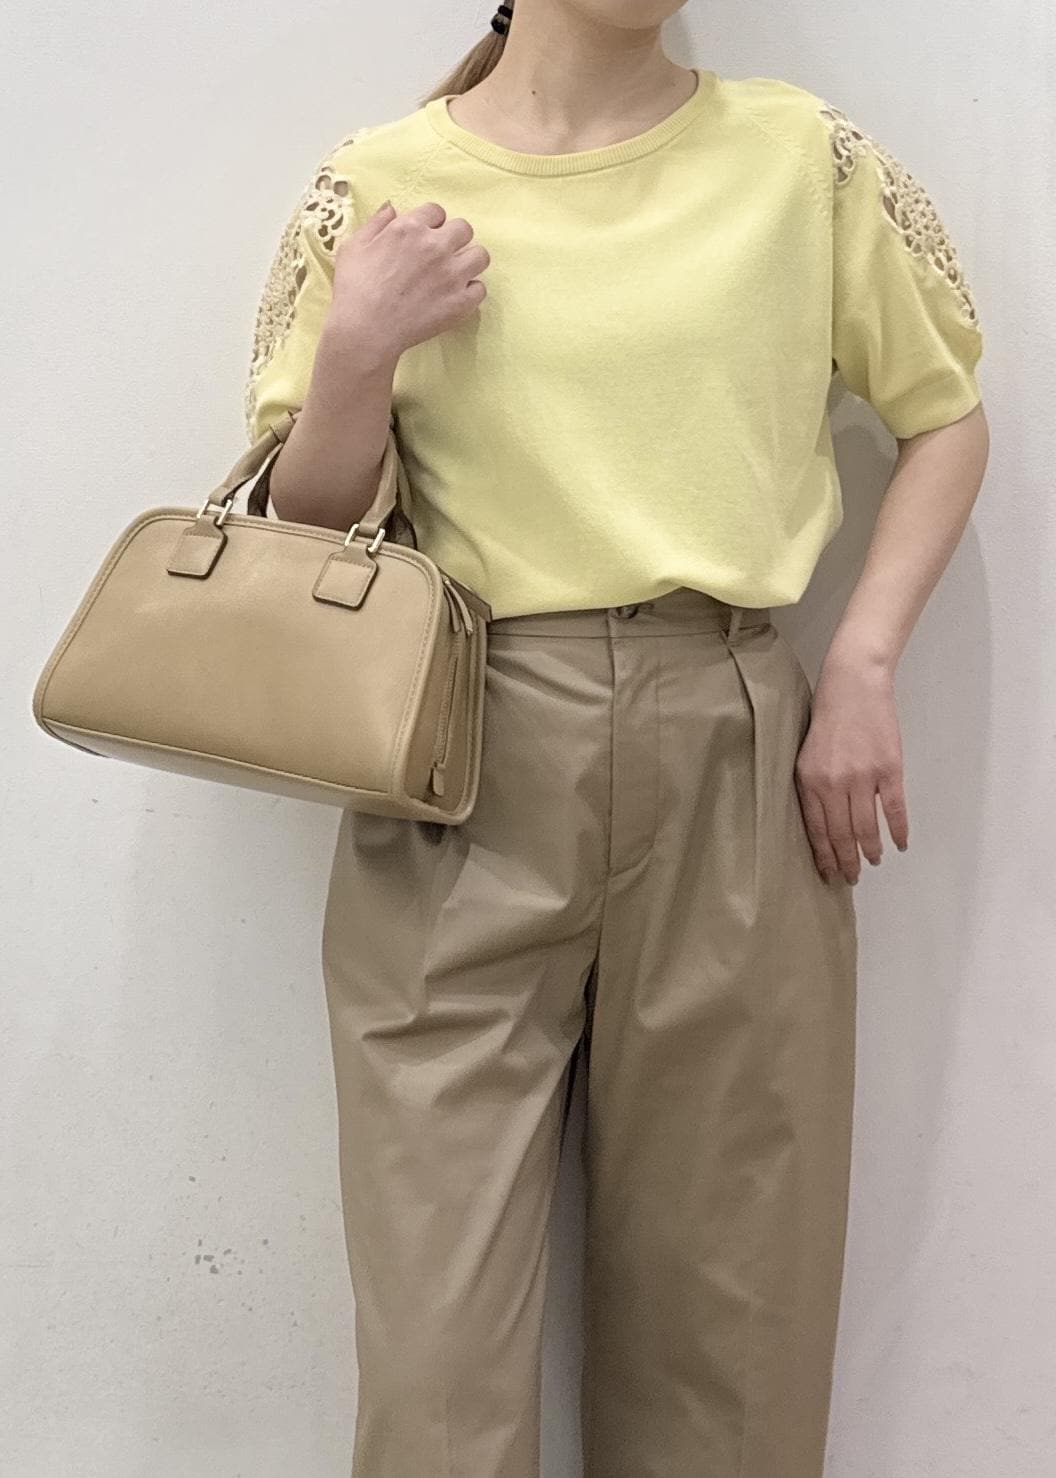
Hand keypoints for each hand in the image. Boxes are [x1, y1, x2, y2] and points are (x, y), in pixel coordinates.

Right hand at [327, 199, 490, 359]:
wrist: (365, 330)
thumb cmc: (354, 290)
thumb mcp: (353, 247)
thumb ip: (376, 223)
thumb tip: (391, 208)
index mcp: (409, 228)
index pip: (436, 211)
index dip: (432, 223)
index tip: (426, 236)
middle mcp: (435, 246)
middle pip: (464, 229)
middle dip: (455, 238)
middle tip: (443, 254)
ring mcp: (451, 275)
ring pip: (480, 255)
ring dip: (470, 261)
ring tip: (456, 273)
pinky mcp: (460, 302)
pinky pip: (480, 289)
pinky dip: (471, 292)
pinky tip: (457, 296)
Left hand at [793, 651, 908, 883]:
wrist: (853, 685)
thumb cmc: (827, 718)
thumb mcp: (806, 755)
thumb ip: (812, 788)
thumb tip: (821, 824)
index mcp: (809, 782)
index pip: (816, 831)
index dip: (825, 857)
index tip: (830, 874)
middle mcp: (834, 785)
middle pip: (842, 835)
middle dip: (847, 862)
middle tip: (852, 877)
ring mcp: (863, 778)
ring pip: (867, 828)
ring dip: (871, 851)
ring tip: (873, 861)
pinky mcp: (889, 770)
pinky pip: (895, 810)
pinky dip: (899, 831)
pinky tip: (900, 844)